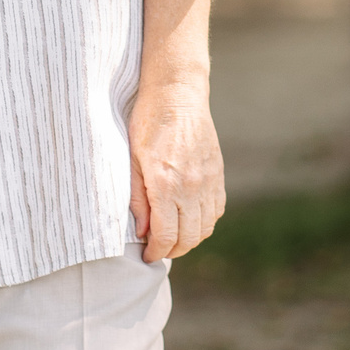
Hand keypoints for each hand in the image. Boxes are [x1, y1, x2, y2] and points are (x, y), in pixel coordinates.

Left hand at [128, 77, 224, 263]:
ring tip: (172, 237)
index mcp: (167, 184)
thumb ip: (138, 198)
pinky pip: (216, 210)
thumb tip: (142, 231)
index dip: (156, 251)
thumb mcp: (132, 160)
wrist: (177, 94)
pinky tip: (189, 218)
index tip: (147, 256)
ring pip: (205, 227)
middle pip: (188, 237)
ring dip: (189, 239)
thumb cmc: (147, 123)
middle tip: (157, 250)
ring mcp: (209, 181)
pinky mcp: (218, 174)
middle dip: (172, 250)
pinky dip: (204, 222)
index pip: (166, 235)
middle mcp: (192, 187)